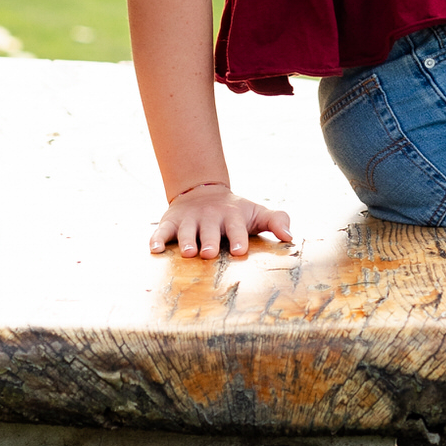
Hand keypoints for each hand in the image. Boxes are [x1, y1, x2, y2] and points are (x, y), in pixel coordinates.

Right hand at [149, 183, 293, 260]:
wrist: (204, 191)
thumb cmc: (236, 212)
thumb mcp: (257, 213)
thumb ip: (276, 221)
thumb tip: (290, 237)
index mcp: (232, 216)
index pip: (237, 228)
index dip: (238, 238)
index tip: (240, 251)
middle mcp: (209, 217)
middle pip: (209, 230)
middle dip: (209, 241)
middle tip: (208, 253)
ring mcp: (189, 220)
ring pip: (186, 231)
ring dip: (186, 241)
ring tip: (188, 253)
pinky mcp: (170, 222)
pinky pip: (162, 231)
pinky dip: (157, 239)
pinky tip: (154, 250)